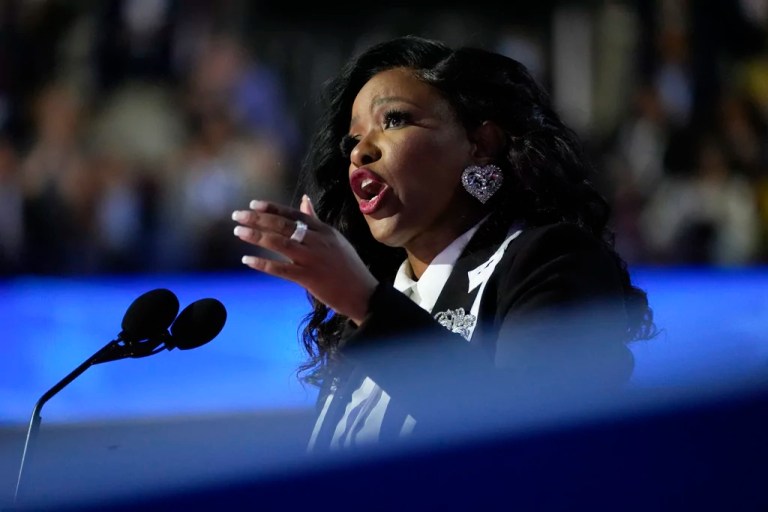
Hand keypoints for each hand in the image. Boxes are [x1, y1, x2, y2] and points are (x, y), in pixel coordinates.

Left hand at [232, 195, 377, 324]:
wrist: (363, 293)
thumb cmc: (348, 266)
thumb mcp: (335, 238)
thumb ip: (316, 220)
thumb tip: (304, 199)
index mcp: (324, 230)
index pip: (294, 215)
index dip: (272, 208)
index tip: (253, 204)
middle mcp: (317, 241)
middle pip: (283, 225)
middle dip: (257, 219)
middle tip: (237, 215)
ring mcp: (313, 259)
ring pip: (280, 243)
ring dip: (256, 236)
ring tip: (238, 232)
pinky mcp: (309, 278)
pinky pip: (281, 269)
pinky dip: (263, 264)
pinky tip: (247, 260)